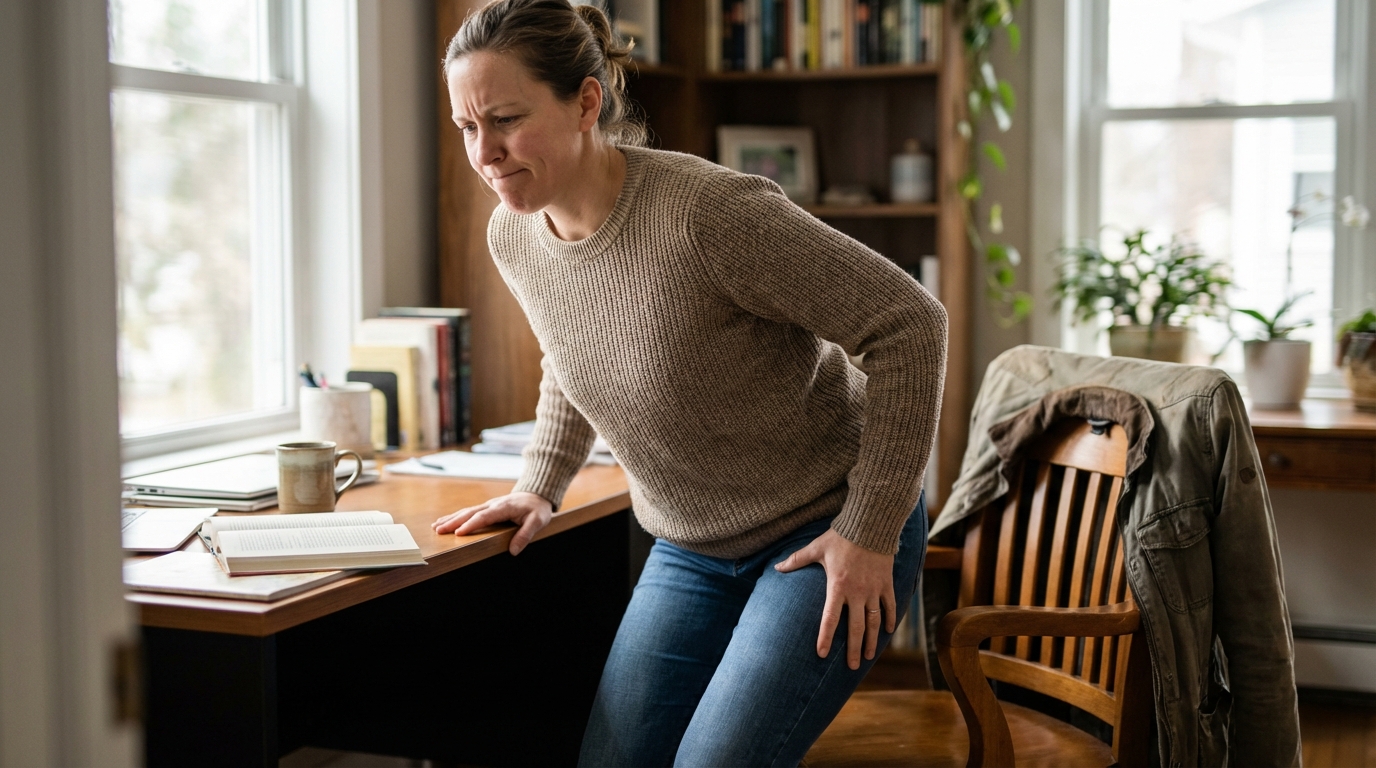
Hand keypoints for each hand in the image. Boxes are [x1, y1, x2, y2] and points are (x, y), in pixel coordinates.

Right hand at [431, 491, 552, 555]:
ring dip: (451, 518)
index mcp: (503, 508)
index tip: (458, 533)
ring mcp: (488, 505)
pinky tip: (446, 521)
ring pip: (466, 511)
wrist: (537, 494)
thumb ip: (526, 535)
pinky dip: (456, 516)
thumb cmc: (537, 509)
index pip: (484, 516)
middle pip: (470, 513)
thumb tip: (513, 551)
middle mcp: (492, 505)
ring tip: (435, 526)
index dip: (471, 524)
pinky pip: (469, 512)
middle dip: (453, 521)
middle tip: (438, 530)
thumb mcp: (538, 521)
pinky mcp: (487, 507)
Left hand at [775, 528, 896, 669]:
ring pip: (874, 622)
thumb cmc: (841, 536)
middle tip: (852, 667)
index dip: (825, 637)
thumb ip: (796, 560)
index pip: (830, 619)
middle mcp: (857, 593)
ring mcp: (874, 590)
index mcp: (837, 587)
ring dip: (872, 641)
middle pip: (856, 628)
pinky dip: (891, 620)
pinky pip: (890, 606)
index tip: (822, 654)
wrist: (870, 524)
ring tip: (869, 657)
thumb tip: (776, 567)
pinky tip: (888, 632)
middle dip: (854, 650)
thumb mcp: (816, 548)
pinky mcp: (886, 584)